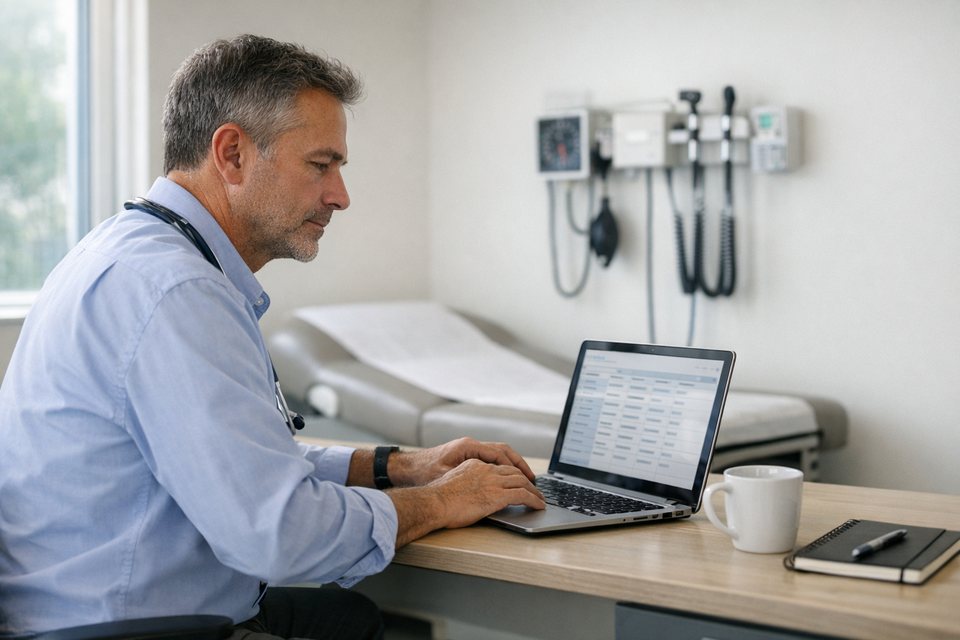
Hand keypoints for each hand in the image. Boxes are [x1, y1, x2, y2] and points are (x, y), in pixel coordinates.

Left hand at [390, 437, 536, 486]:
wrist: (406, 468)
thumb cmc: (423, 473)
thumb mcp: (445, 477)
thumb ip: (466, 479)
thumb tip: (487, 487)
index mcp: (468, 447)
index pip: (500, 454)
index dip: (515, 468)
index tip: (527, 481)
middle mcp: (471, 445)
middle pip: (503, 451)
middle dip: (520, 465)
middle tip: (533, 481)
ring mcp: (469, 450)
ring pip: (498, 454)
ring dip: (513, 466)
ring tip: (526, 480)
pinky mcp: (467, 457)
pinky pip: (491, 459)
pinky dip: (503, 467)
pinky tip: (508, 479)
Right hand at [390, 458, 544, 545]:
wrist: (434, 503)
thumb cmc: (437, 500)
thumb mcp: (453, 484)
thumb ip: (466, 485)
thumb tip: (471, 495)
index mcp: (475, 465)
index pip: (500, 466)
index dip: (513, 473)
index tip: (519, 479)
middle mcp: (486, 470)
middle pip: (515, 472)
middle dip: (528, 480)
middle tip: (536, 489)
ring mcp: (493, 481)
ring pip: (523, 482)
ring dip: (535, 491)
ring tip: (541, 499)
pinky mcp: (497, 495)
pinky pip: (524, 495)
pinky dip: (535, 500)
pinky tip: (539, 506)